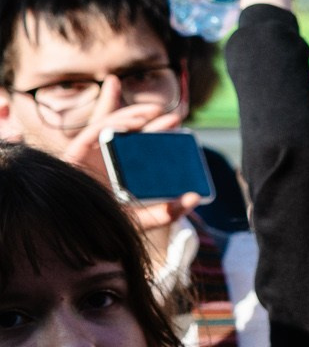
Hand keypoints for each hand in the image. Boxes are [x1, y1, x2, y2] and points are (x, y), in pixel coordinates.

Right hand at [61, 74, 198, 231]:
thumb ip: (170, 211)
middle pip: (128, 131)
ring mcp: (90, 154)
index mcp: (124, 167)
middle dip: (149, 118)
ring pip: (110, 125)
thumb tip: (195, 196)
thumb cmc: (114, 224)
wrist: (83, 233)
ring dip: (132, 115)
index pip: (141, 142)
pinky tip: (132, 125)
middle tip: (172, 116)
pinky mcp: (75, 154)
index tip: (178, 123)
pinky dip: (111, 125)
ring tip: (153, 113)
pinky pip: (92, 133)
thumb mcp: (146, 218)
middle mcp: (107, 157)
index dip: (158, 129)